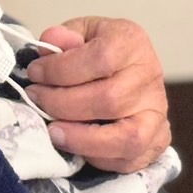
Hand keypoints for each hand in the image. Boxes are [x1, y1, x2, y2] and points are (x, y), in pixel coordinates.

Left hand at [23, 16, 171, 173]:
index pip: (100, 58)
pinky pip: (128, 159)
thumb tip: (48, 43)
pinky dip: (96, 156)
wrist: (131, 74)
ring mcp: (157, 112)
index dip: (61, 69)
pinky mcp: (157, 140)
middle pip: (109, 99)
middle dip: (63, 103)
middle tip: (36, 99)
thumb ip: (64, 37)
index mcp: (132, 41)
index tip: (35, 73)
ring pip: (125, 137)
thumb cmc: (101, 52)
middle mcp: (150, 76)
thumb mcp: (81, 33)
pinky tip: (74, 143)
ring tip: (53, 130)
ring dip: (81, 138)